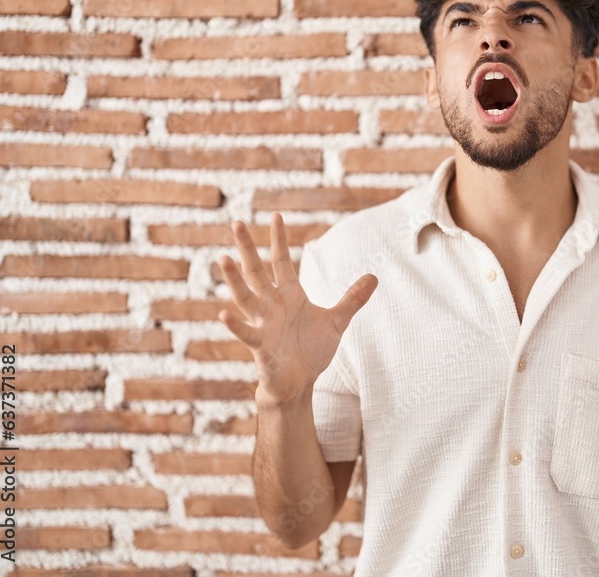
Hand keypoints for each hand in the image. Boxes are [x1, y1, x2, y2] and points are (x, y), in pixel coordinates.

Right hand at [217, 213, 376, 405]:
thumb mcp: (337, 321)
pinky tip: (224, 314)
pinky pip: (247, 334)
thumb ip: (352, 299)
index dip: (279, 240)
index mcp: (289, 295)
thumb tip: (374, 277)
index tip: (276, 216)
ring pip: (246, 298)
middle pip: (257, 271)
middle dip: (247, 248)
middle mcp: (272, 305)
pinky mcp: (260, 347)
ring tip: (223, 259)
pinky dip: (236, 325)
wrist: (299, 382)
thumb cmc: (312, 350)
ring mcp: (264, 324)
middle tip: (237, 223)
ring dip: (234, 280)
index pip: (281, 261)